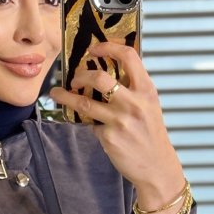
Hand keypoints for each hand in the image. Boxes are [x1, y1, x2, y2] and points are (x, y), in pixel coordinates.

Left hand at [47, 42, 185, 211]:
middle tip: (75, 79)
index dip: (108, 48)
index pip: (128, 56)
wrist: (156, 166)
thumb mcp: (149, 105)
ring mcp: (120, 121)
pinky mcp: (109, 138)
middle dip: (81, 75)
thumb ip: (132, 89)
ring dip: (66, 96)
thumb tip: (103, 74)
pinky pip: (91, 125)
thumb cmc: (151, 133)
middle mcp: (134, 103)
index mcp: (146, 90)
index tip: (94, 49)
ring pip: (84, 102)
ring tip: (57, 94)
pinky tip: (94, 126)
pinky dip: (90, 123)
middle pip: (99, 78)